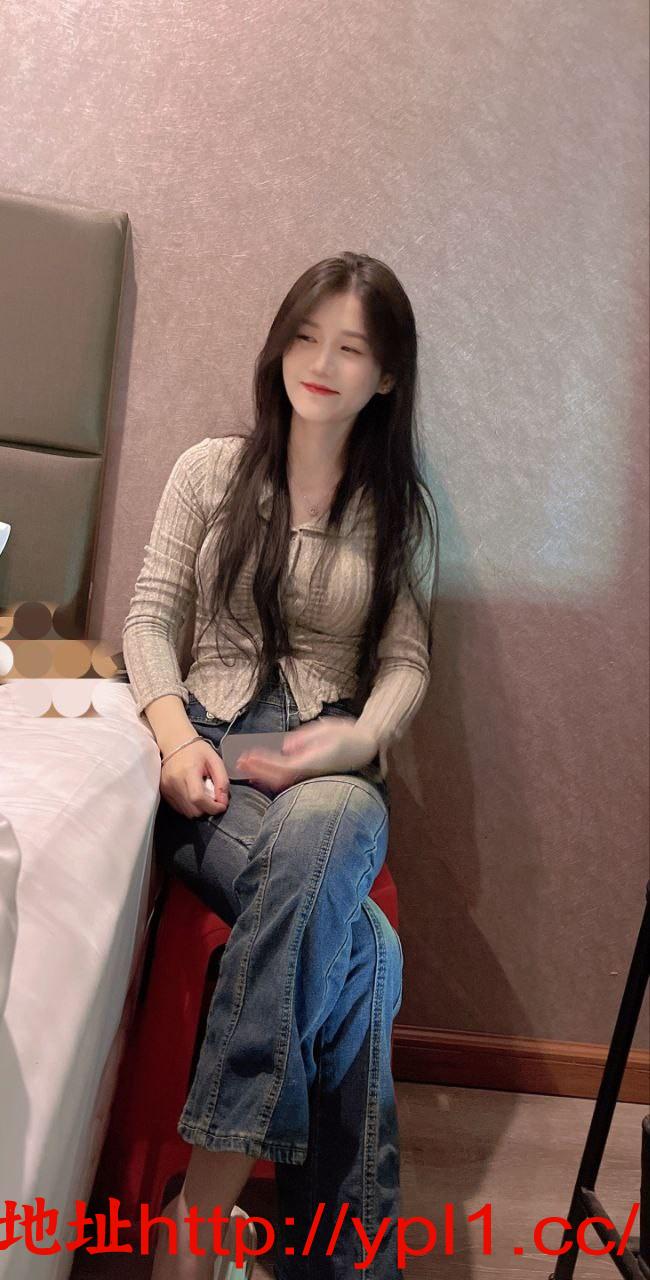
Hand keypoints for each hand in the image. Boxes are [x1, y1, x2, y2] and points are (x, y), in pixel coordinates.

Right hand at [160, 739, 230, 818]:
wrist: (175, 742)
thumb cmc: (198, 751)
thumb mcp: (215, 761)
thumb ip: (222, 781)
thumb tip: (223, 803)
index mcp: (188, 771)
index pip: (198, 797)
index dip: (212, 807)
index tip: (222, 806)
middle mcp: (174, 782)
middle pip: (193, 810)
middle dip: (207, 809)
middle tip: (213, 799)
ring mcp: (166, 788)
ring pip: (186, 812)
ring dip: (198, 809)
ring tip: (203, 795)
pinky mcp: (163, 791)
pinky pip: (179, 808)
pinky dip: (189, 806)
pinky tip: (193, 794)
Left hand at [235, 715, 378, 793]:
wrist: (366, 748)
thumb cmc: (348, 735)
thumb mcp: (327, 729)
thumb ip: (306, 737)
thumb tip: (286, 745)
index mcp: (314, 760)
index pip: (283, 765)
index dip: (264, 763)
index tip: (248, 756)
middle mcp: (311, 772)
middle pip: (279, 777)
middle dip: (258, 769)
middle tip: (239, 761)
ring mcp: (310, 776)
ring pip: (282, 782)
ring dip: (262, 775)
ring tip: (245, 766)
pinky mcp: (310, 775)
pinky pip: (287, 780)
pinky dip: (271, 777)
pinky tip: (260, 773)